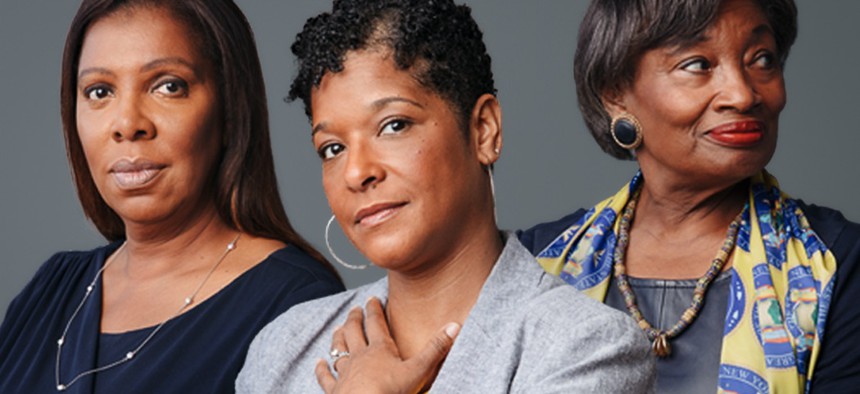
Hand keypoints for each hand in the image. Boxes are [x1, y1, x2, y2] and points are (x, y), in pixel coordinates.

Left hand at [315, 297, 459, 393]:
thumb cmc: (390, 391)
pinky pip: (326, 377)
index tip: (372, 298)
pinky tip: (318, 363)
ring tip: (338, 328)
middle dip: (354, 318)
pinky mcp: (334, 390)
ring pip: (338, 349)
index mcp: (380, 349)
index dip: (374, 309)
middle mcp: (359, 357)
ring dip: (338, 338)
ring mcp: (345, 372)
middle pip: (354, 332)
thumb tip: (455, 325)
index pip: (376, 323)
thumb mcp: (419, 370)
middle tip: (354, 309)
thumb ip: (436, 349)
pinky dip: (321, 369)